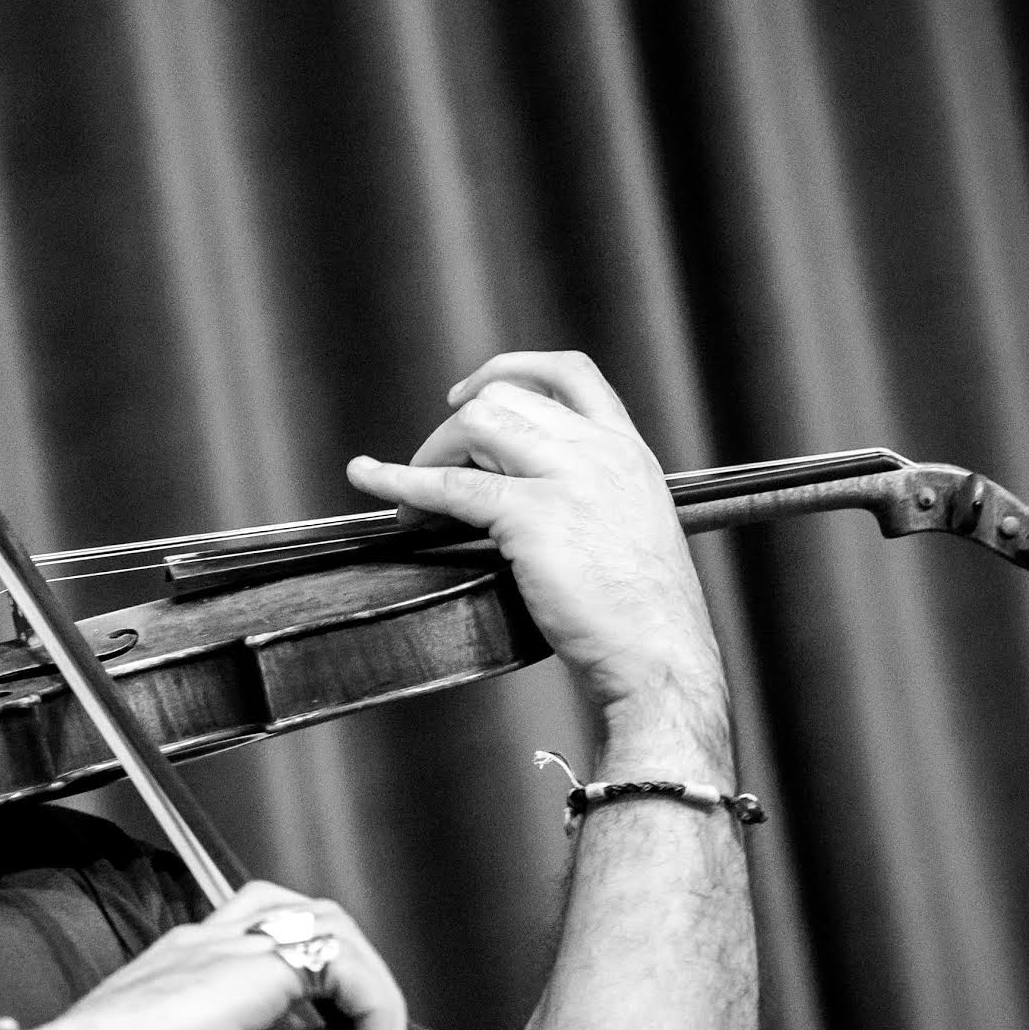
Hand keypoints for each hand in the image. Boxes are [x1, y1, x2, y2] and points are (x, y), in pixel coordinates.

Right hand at [25, 882, 406, 1029]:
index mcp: (195, 973)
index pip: (281, 951)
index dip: (329, 999)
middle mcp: (211, 946)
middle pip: (308, 919)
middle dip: (357, 979)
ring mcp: (225, 947)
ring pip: (325, 923)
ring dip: (368, 983)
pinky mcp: (245, 967)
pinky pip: (336, 958)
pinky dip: (372, 1003)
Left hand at [344, 351, 728, 771]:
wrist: (661, 659)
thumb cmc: (644, 616)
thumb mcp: (633, 528)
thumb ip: (591, 495)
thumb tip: (520, 491)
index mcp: (627, 451)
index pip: (569, 372)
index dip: (508, 370)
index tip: (467, 394)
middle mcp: (600, 451)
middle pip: (504, 398)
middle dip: (455, 430)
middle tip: (434, 474)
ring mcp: (568, 479)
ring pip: (475, 423)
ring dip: (431, 453)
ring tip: (414, 498)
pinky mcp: (533, 517)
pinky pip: (449, 484)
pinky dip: (397, 477)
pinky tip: (367, 475)